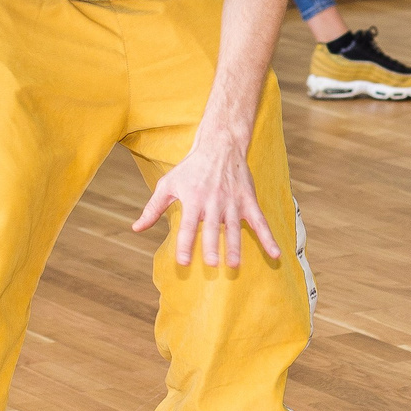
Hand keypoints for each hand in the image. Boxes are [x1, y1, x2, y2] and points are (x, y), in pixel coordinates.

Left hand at [133, 129, 279, 267]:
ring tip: (235, 264)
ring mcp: (233, 202)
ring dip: (235, 246)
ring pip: (234, 227)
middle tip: (212, 264)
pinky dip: (268, 238)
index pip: (188, 225)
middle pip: (213, 227)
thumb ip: (153, 208)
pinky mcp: (248, 201)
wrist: (220, 146)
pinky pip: (260, 222)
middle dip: (213, 246)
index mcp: (193, 199)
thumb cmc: (191, 168)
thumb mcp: (168, 185)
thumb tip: (136, 228)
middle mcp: (213, 201)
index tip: (183, 262)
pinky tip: (275, 254)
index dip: (185, 243)